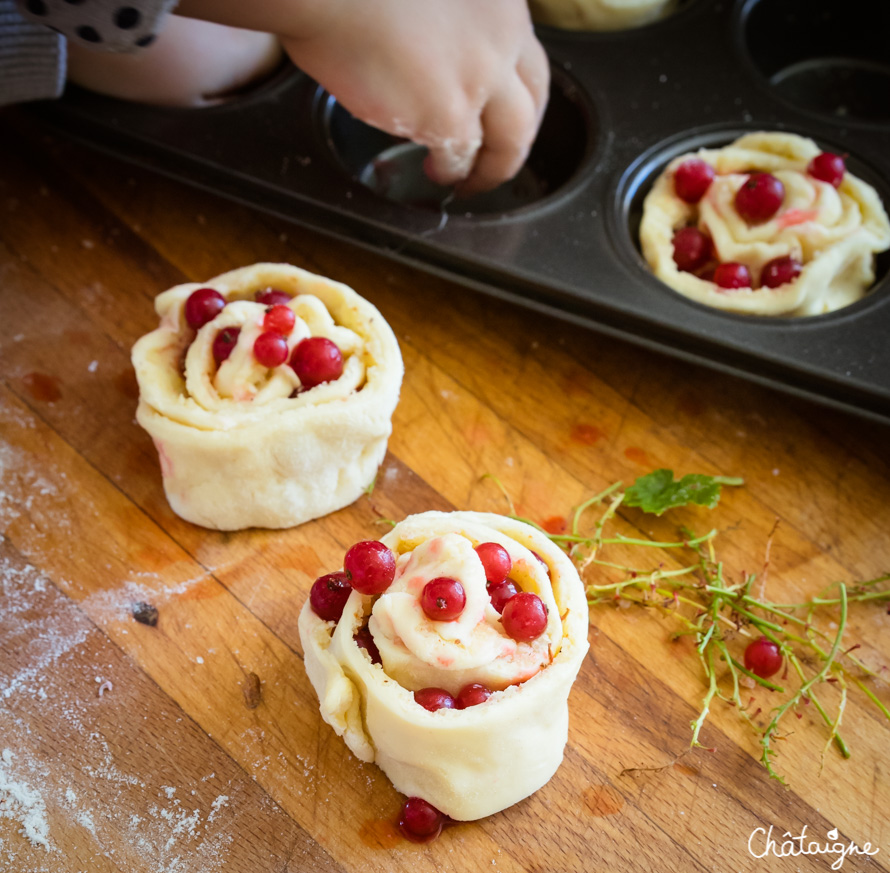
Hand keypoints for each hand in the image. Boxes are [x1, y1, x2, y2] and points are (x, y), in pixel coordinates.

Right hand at [280, 0, 548, 194]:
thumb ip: (443, 18)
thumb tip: (426, 50)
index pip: (524, 52)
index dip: (515, 88)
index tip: (499, 106)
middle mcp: (502, 34)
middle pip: (531, 101)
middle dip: (516, 137)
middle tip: (497, 158)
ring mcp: (481, 75)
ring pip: (510, 139)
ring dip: (492, 168)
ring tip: (468, 180)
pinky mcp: (449, 113)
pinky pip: (461, 157)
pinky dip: (451, 172)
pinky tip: (436, 174)